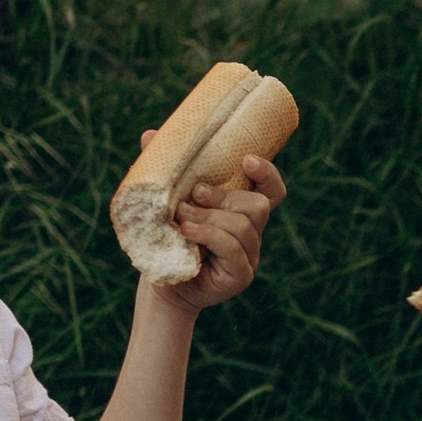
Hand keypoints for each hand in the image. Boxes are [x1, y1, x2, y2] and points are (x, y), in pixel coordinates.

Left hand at [145, 142, 285, 313]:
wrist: (158, 284)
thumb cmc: (164, 241)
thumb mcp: (164, 203)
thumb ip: (164, 173)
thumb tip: (150, 136)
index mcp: (240, 212)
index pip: (272, 191)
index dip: (267, 174)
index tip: (247, 160)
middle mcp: (251, 234)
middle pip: (258, 204)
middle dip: (224, 196)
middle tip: (194, 195)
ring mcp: (248, 257)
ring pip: (243, 225)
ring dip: (209, 217)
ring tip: (181, 220)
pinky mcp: (239, 276)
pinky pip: (232, 248)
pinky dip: (208, 235)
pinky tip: (186, 233)